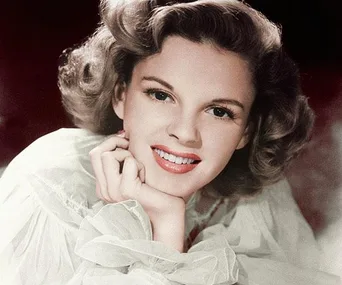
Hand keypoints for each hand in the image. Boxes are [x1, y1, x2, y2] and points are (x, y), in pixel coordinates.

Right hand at [89, 131, 185, 251]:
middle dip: (115, 143)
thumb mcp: (135, 173)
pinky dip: (140, 164)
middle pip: (96, 153)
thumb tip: (122, 135)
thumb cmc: (156, 193)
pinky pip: (128, 161)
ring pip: (108, 155)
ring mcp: (114, 192)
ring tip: (139, 169)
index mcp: (105, 187)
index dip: (112, 144)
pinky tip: (147, 178)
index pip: (95, 154)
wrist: (168, 217)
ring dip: (127, 155)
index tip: (128, 145)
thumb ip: (123, 159)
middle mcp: (105, 190)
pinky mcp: (127, 190)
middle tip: (132, 148)